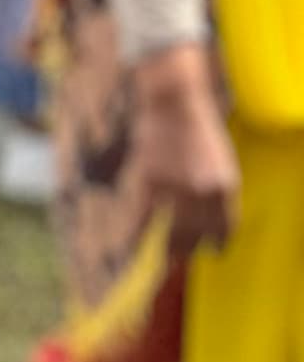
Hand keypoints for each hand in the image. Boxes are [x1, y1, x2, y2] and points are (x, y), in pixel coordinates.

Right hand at [130, 43, 238, 256]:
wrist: (175, 103)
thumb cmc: (200, 129)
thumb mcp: (222, 162)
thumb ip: (218, 191)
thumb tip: (210, 218)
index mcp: (226, 187)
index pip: (225, 228)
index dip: (219, 243)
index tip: (213, 250)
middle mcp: (203, 193)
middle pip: (197, 236)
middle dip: (190, 250)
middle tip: (183, 258)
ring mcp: (175, 189)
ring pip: (171, 233)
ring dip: (169, 249)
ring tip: (167, 258)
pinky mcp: (149, 182)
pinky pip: (143, 218)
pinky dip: (138, 233)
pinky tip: (135, 243)